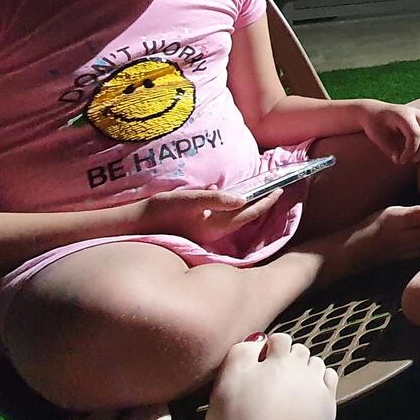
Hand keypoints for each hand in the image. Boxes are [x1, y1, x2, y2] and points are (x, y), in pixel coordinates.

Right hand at [140, 186, 282, 242]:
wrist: (138, 224)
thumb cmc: (163, 210)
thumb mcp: (189, 200)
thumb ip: (215, 199)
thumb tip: (242, 199)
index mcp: (216, 226)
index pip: (249, 213)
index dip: (266, 201)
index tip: (280, 188)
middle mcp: (215, 231)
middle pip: (246, 217)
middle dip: (262, 204)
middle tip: (276, 189)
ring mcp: (207, 231)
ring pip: (236, 218)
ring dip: (250, 205)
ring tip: (261, 192)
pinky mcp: (199, 227)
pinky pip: (224, 217)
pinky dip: (234, 206)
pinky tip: (234, 198)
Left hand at [360, 100, 419, 163]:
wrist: (375, 113)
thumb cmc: (375, 126)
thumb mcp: (377, 138)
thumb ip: (390, 149)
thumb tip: (401, 160)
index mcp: (401, 115)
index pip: (415, 133)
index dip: (410, 150)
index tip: (401, 161)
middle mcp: (414, 112)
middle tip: (412, 161)